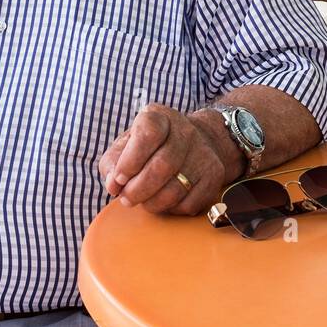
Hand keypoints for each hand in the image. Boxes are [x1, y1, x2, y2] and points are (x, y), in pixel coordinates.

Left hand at [97, 104, 230, 215]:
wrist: (196, 141)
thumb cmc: (151, 146)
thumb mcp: (127, 144)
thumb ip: (112, 162)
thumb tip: (113, 184)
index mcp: (159, 117)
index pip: (148, 134)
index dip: (129, 162)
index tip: (118, 179)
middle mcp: (185, 131)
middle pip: (162, 166)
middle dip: (138, 190)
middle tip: (126, 199)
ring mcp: (203, 152)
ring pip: (176, 189)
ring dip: (152, 203)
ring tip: (143, 201)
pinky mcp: (214, 174)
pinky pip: (190, 203)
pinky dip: (172, 209)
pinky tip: (164, 201)